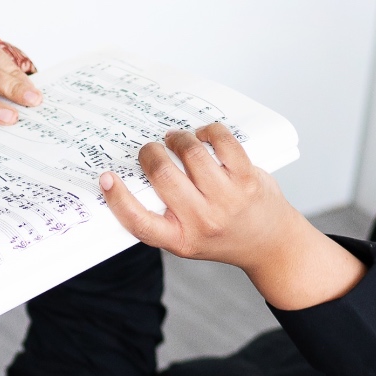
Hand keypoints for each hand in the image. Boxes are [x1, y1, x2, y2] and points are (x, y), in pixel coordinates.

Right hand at [100, 124, 365, 309]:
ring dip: (178, 139)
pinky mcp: (246, 178)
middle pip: (163, 175)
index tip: (106, 177)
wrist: (269, 243)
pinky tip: (203, 137)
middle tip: (151, 151)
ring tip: (176, 141)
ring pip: (191, 152)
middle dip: (151, 154)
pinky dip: (207, 132)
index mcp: (180, 240)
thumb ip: (163, 217)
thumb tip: (137, 176)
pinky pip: (220, 141)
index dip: (117, 198)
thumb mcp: (187, 239)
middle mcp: (203, 221)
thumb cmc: (223, 236)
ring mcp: (227, 199)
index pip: (139, 221)